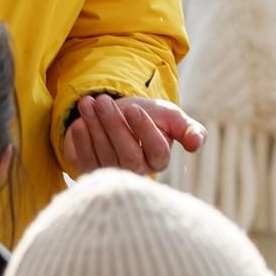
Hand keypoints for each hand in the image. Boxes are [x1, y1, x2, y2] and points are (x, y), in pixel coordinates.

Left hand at [65, 93, 207, 174]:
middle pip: (128, 155)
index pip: (157, 152)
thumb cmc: (149, 116)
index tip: (133, 109)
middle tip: (104, 100)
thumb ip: (188, 129)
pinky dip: (80, 142)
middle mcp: (137, 172)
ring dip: (95, 127)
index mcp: (159, 160)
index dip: (145, 131)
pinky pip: (85, 161)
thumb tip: (196, 144)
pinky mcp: (90, 171)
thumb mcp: (171, 117)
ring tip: (88, 102)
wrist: (119, 117)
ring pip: (105, 156)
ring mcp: (112, 174)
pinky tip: (79, 122)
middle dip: (114, 126)